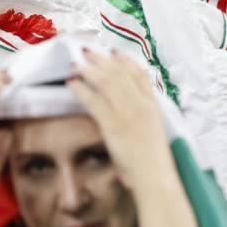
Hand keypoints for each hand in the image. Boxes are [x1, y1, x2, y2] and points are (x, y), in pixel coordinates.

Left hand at [67, 49, 171, 190]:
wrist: (155, 176)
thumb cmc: (155, 162)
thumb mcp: (155, 133)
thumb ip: (146, 118)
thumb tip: (132, 110)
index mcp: (152, 106)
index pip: (140, 76)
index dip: (126, 61)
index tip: (115, 52)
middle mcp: (140, 105)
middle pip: (119, 74)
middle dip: (102, 60)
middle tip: (88, 51)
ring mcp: (126, 113)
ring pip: (106, 83)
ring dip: (89, 70)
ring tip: (76, 63)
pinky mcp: (113, 124)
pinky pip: (94, 100)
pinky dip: (81, 89)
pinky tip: (72, 83)